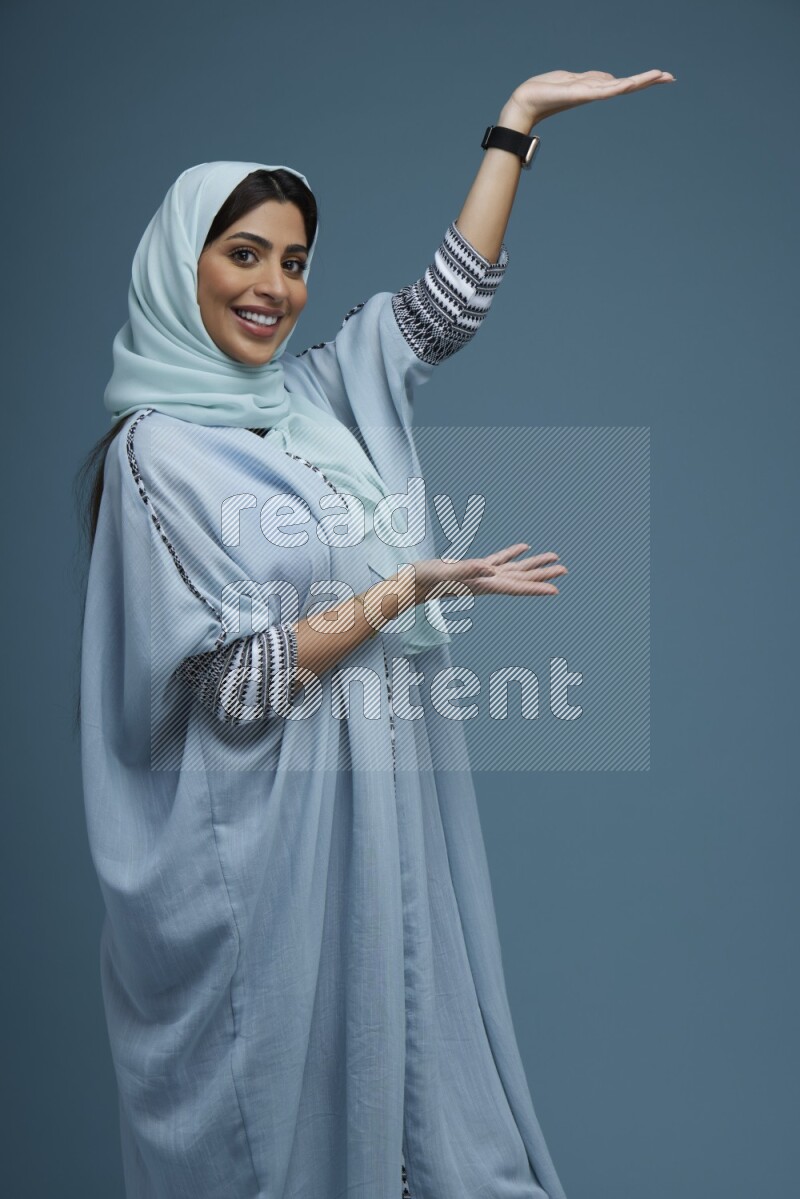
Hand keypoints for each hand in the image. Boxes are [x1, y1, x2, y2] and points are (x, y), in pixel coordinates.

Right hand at [411, 543, 567, 604]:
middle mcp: (485, 583)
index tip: (556, 589)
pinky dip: (512, 554)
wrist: (409, 586)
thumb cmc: (423, 580)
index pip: (514, 587)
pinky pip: (499, 561)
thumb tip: (490, 569)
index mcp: (482, 584)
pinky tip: (523, 548)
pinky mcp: (472, 568)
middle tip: (564, 569)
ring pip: (513, 570)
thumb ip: (467, 570)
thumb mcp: (445, 573)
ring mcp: (480, 576)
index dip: (535, 588)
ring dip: (533, 565)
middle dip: (542, 575)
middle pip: (519, 580)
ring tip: (553, 559)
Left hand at [504, 68, 675, 127]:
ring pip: (620, 87)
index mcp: (595, 88)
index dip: (643, 79)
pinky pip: (603, 90)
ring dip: (640, 81)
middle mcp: (596, 92)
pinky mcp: (581, 94)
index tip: (662, 76)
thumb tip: (610, 78)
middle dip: (649, 81)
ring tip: (659, 76)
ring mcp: (590, 94)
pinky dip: (618, 86)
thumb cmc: (547, 90)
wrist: (527, 101)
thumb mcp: (574, 78)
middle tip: (671, 77)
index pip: (623, 83)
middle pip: (628, 85)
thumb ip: (592, 78)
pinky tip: (631, 82)